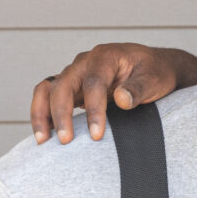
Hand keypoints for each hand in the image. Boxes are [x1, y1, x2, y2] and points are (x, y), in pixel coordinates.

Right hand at [31, 43, 173, 144]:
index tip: (97, 135)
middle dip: (61, 113)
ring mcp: (75, 74)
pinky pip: (48, 97)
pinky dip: (43, 114)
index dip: (94, 109)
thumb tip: (121, 99)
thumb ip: (138, 88)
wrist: (153, 67)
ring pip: (48, 89)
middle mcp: (85, 63)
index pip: (93, 82)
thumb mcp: (154, 79)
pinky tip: (45, 136)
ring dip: (42, 113)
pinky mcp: (72, 87)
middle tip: (66, 141)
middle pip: (63, 84)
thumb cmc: (154, 72)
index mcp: (105, 56)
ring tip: (43, 140)